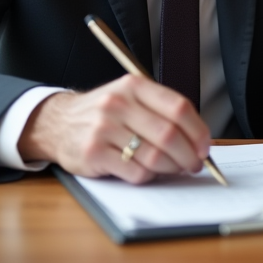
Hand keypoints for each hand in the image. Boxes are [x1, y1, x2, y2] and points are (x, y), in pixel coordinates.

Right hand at [17, 75, 211, 183]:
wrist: (57, 123)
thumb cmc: (103, 113)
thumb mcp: (129, 97)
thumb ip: (160, 110)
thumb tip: (197, 139)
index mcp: (134, 86)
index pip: (178, 107)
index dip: (198, 130)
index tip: (205, 146)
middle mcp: (118, 104)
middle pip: (169, 134)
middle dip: (189, 155)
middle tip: (194, 164)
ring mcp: (104, 129)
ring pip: (154, 156)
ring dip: (172, 168)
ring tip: (175, 169)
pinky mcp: (93, 153)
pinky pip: (135, 172)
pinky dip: (149, 176)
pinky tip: (148, 172)